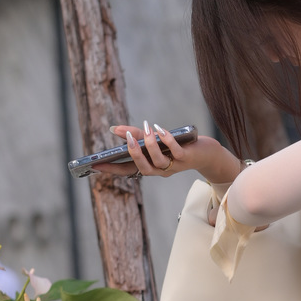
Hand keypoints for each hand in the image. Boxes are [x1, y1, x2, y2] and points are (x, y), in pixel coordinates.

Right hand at [107, 122, 238, 183]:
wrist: (205, 153)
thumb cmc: (177, 146)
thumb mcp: (154, 140)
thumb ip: (136, 136)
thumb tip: (115, 130)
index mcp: (150, 167)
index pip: (127, 171)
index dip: (111, 169)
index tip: (94, 165)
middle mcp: (160, 170)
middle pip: (143, 169)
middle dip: (134, 154)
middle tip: (126, 139)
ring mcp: (173, 166)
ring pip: (158, 162)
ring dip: (150, 145)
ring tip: (145, 129)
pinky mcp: (186, 159)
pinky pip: (175, 152)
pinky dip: (167, 141)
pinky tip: (159, 130)